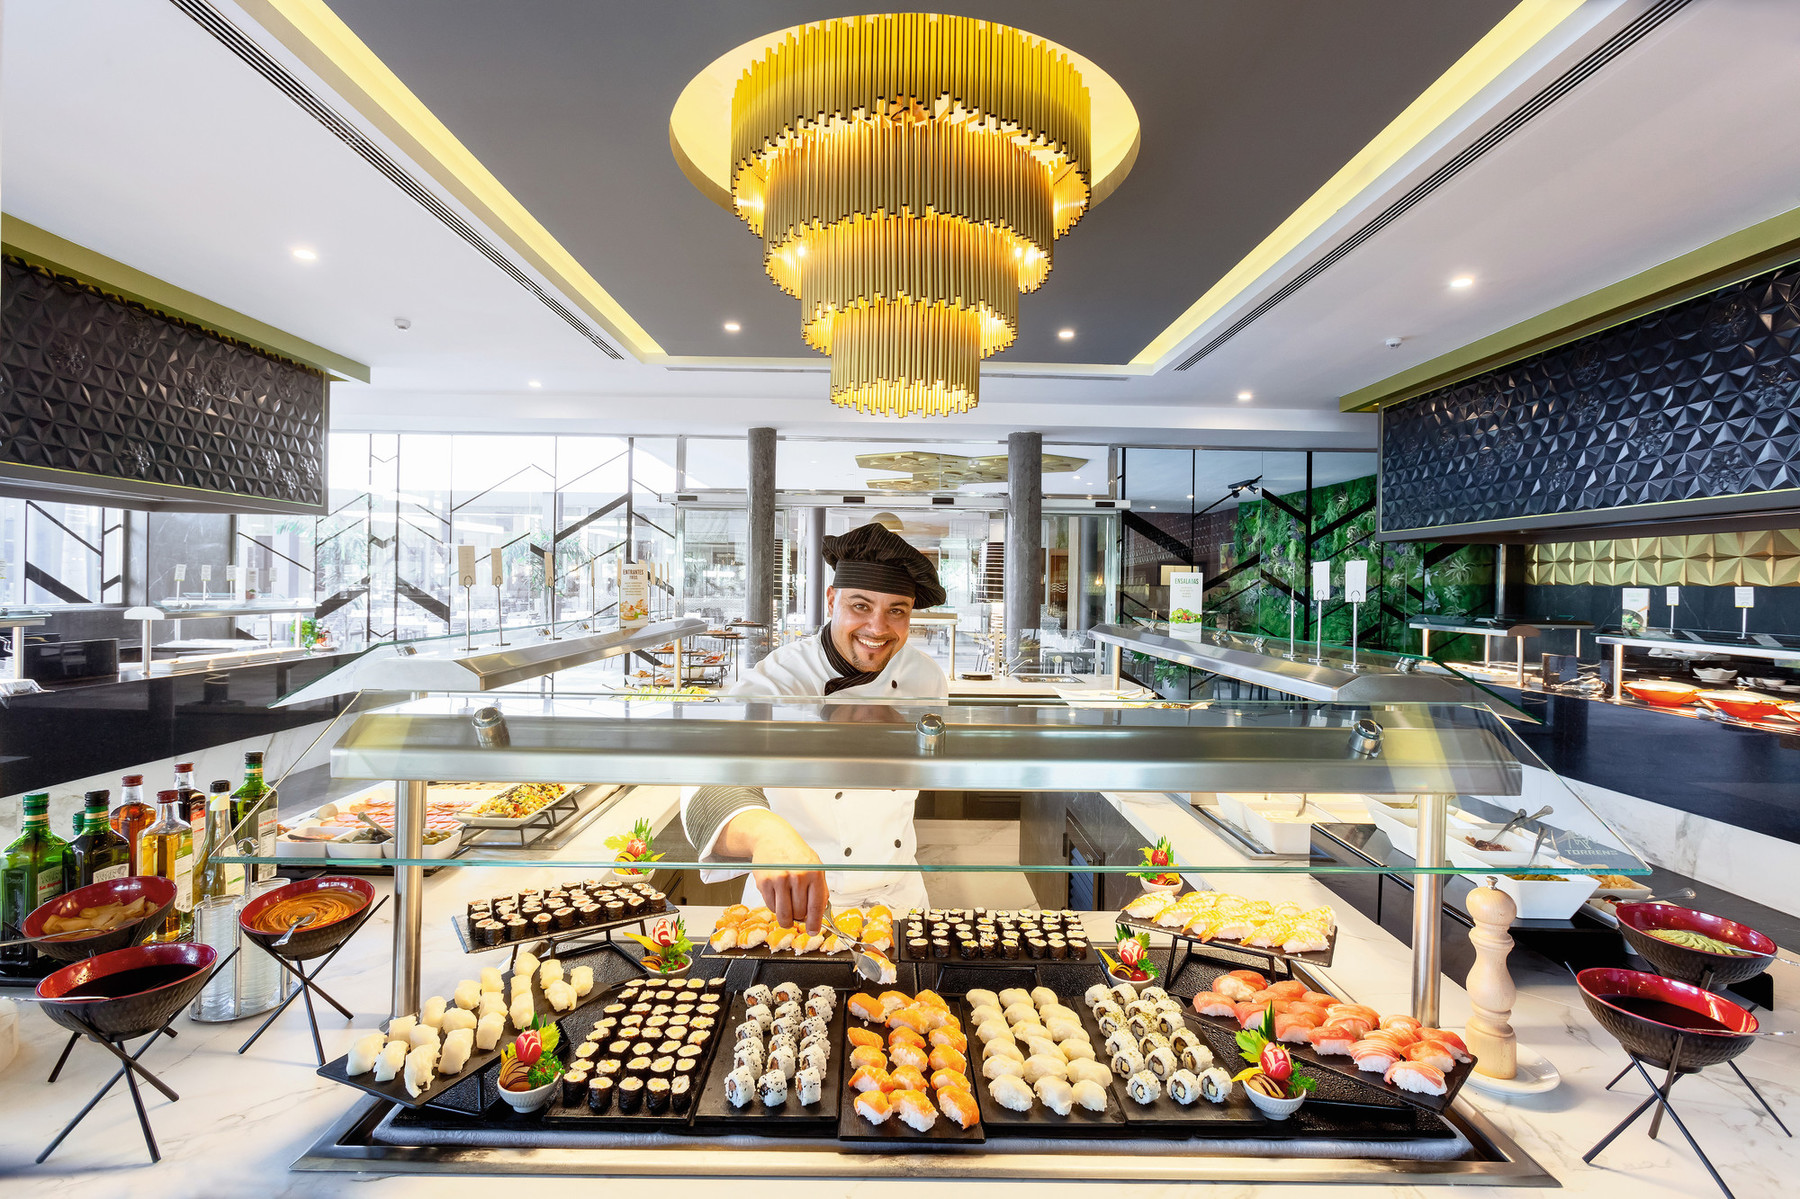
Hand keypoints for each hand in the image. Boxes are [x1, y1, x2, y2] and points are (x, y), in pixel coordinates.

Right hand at [726, 810, 828, 932]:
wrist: (771, 837)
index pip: (816, 907)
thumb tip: (820, 914)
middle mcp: (797, 876)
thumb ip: (820, 890)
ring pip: (784, 914)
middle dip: (799, 917)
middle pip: (799, 913)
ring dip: (786, 918)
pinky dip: (775, 907)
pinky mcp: (764, 882)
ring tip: (788, 910)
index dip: (815, 924)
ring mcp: (779, 879)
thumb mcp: (815, 866)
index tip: (814, 931)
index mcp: (814, 873)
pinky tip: (778, 895)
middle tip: (798, 911)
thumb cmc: (795, 853)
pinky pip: (771, 907)